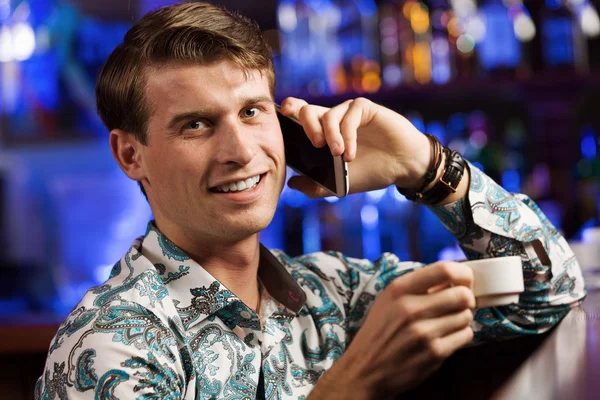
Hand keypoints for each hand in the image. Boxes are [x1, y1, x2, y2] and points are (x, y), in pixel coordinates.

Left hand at [279, 97, 430, 196]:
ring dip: (331, 135)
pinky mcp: (365, 108)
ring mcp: (348, 112)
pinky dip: (347, 136)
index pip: (299, 116)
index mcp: (322, 133)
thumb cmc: (371, 172)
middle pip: (307, 110)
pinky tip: (351, 154)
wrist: (403, 167)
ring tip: (338, 155)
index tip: (282, 116)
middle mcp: (333, 119)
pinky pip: (349, 116)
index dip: (288, 112)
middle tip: (315, 145)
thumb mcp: (339, 184)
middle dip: (306, 125)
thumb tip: (291, 183)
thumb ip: (315, 186)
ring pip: (327, 115)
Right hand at [308, 261, 474, 398]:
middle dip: (466, 298)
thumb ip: (418, 286)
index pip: (444, 270)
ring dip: (462, 317)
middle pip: (462, 294)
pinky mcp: (434, 353)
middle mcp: (410, 308)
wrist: (365, 369)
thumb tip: (454, 278)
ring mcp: (423, 332)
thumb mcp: (389, 300)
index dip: (463, 274)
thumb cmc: (380, 331)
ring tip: (447, 322)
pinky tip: (445, 336)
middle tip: (459, 303)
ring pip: (466, 315)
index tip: (465, 280)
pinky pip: (465, 335)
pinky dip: (460, 335)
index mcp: (398, 289)